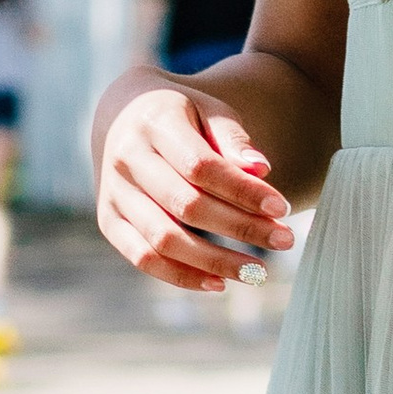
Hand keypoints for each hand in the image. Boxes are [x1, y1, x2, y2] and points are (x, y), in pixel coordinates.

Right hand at [97, 84, 293, 292]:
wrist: (123, 115)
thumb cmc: (181, 116)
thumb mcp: (208, 111)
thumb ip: (233, 138)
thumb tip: (261, 171)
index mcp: (153, 122)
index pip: (202, 166)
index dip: (243, 191)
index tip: (283, 207)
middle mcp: (125, 158)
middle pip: (185, 205)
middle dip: (240, 227)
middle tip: (284, 240)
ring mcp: (112, 193)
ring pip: (163, 239)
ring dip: (215, 261)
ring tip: (257, 271)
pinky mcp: (108, 221)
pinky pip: (143, 258)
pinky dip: (181, 276)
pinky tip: (219, 282)